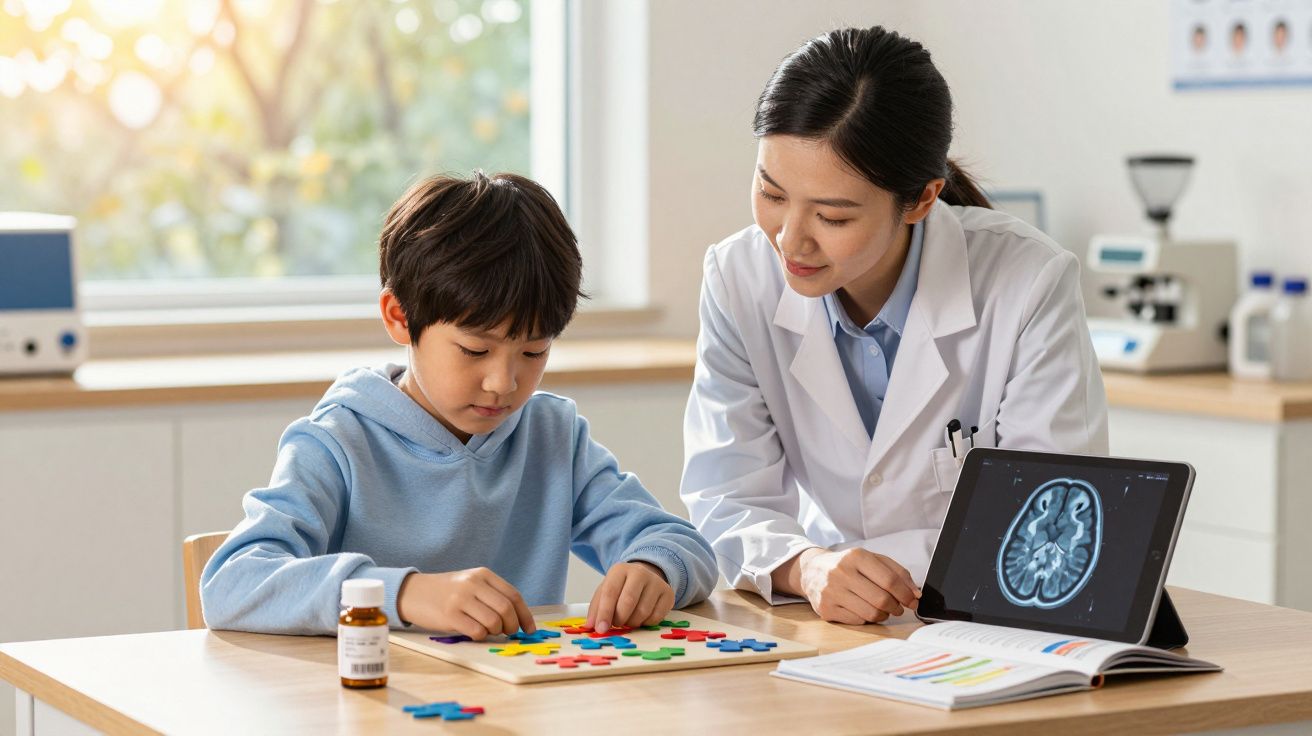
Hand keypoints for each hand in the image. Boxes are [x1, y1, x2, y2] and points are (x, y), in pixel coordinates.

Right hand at [396, 568, 534, 639]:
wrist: (413, 592)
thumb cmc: (447, 591)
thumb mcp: (471, 583)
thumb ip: (492, 595)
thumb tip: (517, 618)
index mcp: (483, 574)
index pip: (513, 595)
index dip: (524, 615)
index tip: (529, 629)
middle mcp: (473, 584)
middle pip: (506, 609)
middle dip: (512, 626)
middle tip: (508, 632)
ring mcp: (461, 599)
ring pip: (493, 622)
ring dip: (495, 632)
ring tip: (488, 631)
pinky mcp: (449, 615)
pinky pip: (476, 631)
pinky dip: (480, 636)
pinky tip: (474, 632)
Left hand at [586, 561, 674, 632]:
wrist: (645, 578)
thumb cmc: (622, 587)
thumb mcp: (605, 592)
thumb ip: (596, 608)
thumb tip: (590, 626)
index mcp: (620, 570)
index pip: (610, 592)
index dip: (604, 613)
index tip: (601, 629)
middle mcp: (639, 573)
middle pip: (628, 602)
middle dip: (619, 619)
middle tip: (616, 624)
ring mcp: (656, 582)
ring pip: (642, 612)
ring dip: (632, 623)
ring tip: (628, 619)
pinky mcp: (668, 594)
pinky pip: (656, 617)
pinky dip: (646, 623)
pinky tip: (642, 617)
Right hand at [796, 548, 919, 624]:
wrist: (812, 570)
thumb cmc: (847, 565)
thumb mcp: (871, 559)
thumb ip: (897, 572)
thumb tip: (915, 593)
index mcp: (856, 556)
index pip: (889, 580)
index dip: (906, 594)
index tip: (913, 601)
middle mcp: (841, 572)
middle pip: (882, 599)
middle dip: (896, 607)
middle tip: (898, 607)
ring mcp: (831, 592)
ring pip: (870, 613)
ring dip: (883, 615)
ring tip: (883, 610)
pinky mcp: (825, 609)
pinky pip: (857, 621)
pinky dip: (866, 618)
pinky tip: (864, 610)